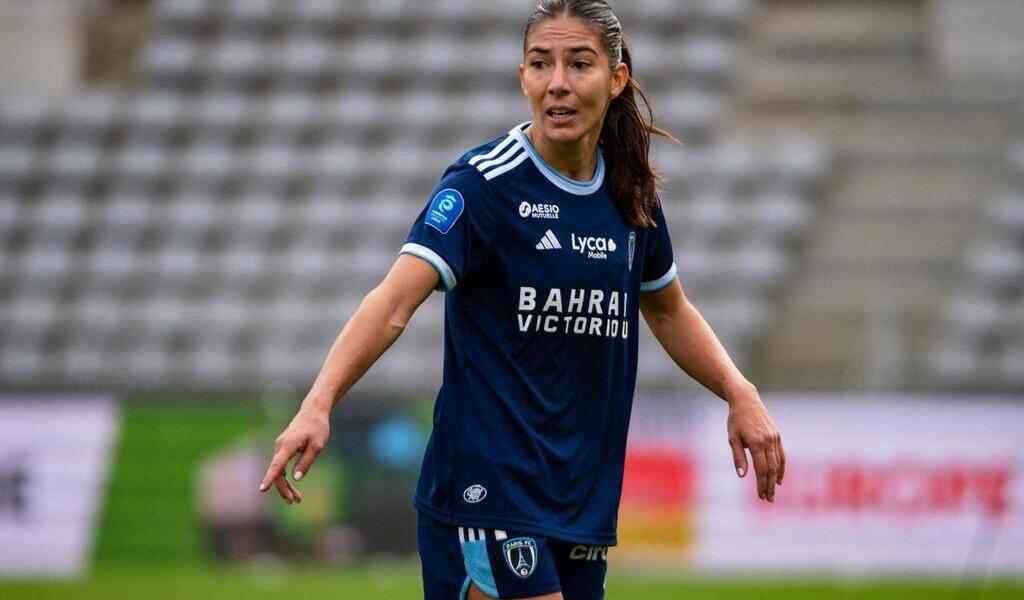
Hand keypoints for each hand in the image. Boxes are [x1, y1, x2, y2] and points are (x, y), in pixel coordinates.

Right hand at [258, 405, 330, 503]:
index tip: (262, 489)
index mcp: (288, 445)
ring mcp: (280, 447)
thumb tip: (296, 478)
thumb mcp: (317, 446)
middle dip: (284, 489)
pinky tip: (293, 488)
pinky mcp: (282, 449)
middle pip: (277, 472)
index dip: (270, 478)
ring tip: (297, 499)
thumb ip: (306, 461)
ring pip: (279, 471)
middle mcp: (280, 446)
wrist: (313, 412)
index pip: (277, 465)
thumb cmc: (317, 428)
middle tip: (295, 501)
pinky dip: (286, 478)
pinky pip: (281, 466)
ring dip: (286, 486)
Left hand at [726, 386, 784, 501]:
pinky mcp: (777, 435)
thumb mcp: (732, 438)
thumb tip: (742, 476)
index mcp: (756, 443)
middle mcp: (768, 441)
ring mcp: (775, 438)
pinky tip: (779, 478)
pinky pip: (781, 455)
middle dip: (770, 485)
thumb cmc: (735, 420)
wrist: (746, 400)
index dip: (762, 484)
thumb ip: (738, 457)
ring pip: (778, 463)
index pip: (762, 469)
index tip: (760, 495)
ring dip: (776, 479)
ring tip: (773, 492)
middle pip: (772, 469)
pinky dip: (781, 467)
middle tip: (768, 499)